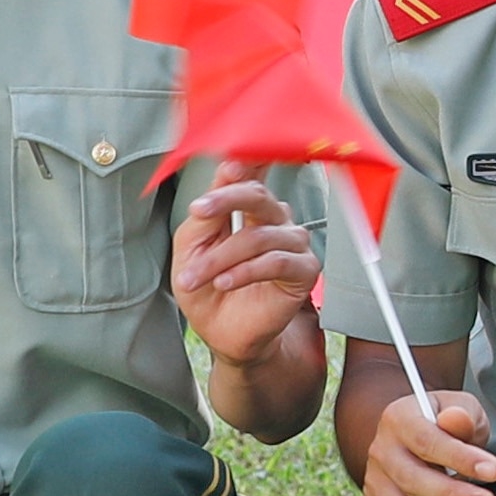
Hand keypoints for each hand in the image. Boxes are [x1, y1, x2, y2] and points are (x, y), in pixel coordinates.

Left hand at [168, 174, 329, 376]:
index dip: (247, 161)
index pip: (251, 175)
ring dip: (221, 258)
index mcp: (247, 210)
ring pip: (259, 236)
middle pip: (258, 195)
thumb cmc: (209, 290)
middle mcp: (274, 220)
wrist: (223, 334)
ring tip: (197, 277)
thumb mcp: (191, 248)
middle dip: (225, 200)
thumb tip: (221, 178)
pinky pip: (277, 262)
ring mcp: (292, 244)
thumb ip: (206, 214)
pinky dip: (246, 272)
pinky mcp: (304, 271)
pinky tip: (226, 282)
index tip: (228, 162)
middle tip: (200, 211)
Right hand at [355, 382, 495, 495]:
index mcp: (399, 419)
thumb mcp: (460, 408)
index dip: (460, 458)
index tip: (494, 471)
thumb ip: (461, 415)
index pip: (426, 441)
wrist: (418, 435)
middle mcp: (380, 451)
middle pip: (412, 479)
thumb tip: (456, 420)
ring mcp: (374, 482)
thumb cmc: (448, 423)